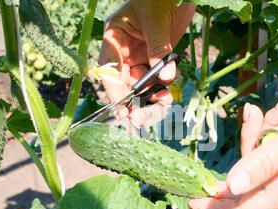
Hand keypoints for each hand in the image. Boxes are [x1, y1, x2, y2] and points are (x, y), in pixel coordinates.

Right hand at [99, 0, 194, 124]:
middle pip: (124, 82)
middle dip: (134, 100)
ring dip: (152, 96)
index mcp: (114, 38)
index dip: (113, 91)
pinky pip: (157, 79)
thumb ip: (158, 48)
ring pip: (142, 84)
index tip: (122, 110)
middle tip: (142, 118)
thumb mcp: (156, 21)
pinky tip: (169, 90)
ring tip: (164, 103)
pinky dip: (163, 87)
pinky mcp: (155, 58)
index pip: (108, 70)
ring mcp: (139, 56)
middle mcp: (124, 51)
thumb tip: (165, 78)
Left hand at [189, 46, 277, 208]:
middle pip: (247, 174)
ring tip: (273, 111)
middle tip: (252, 118)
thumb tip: (230, 188)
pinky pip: (267, 139)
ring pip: (255, 153)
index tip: (191, 200)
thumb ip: (262, 165)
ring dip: (257, 130)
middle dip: (245, 146)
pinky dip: (269, 123)